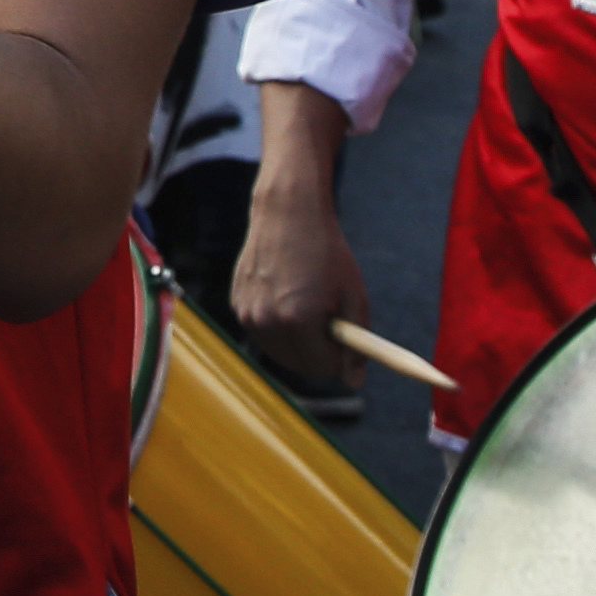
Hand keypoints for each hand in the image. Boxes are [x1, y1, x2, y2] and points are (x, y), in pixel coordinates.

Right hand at [231, 174, 370, 390]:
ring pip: (279, 352)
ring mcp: (247, 313)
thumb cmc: (327, 253)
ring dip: (298, 342)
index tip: (347, 342)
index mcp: (298, 320)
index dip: (339, 359)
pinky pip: (263, 332)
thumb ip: (358, 343)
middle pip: (298, 366)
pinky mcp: (237, 303)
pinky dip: (278, 326)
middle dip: (318, 355)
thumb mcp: (354, 295)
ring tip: (309, 305)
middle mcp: (266, 320)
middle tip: (331, 329)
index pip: (321, 367)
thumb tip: (354, 382)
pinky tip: (288, 294)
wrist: (288, 213)